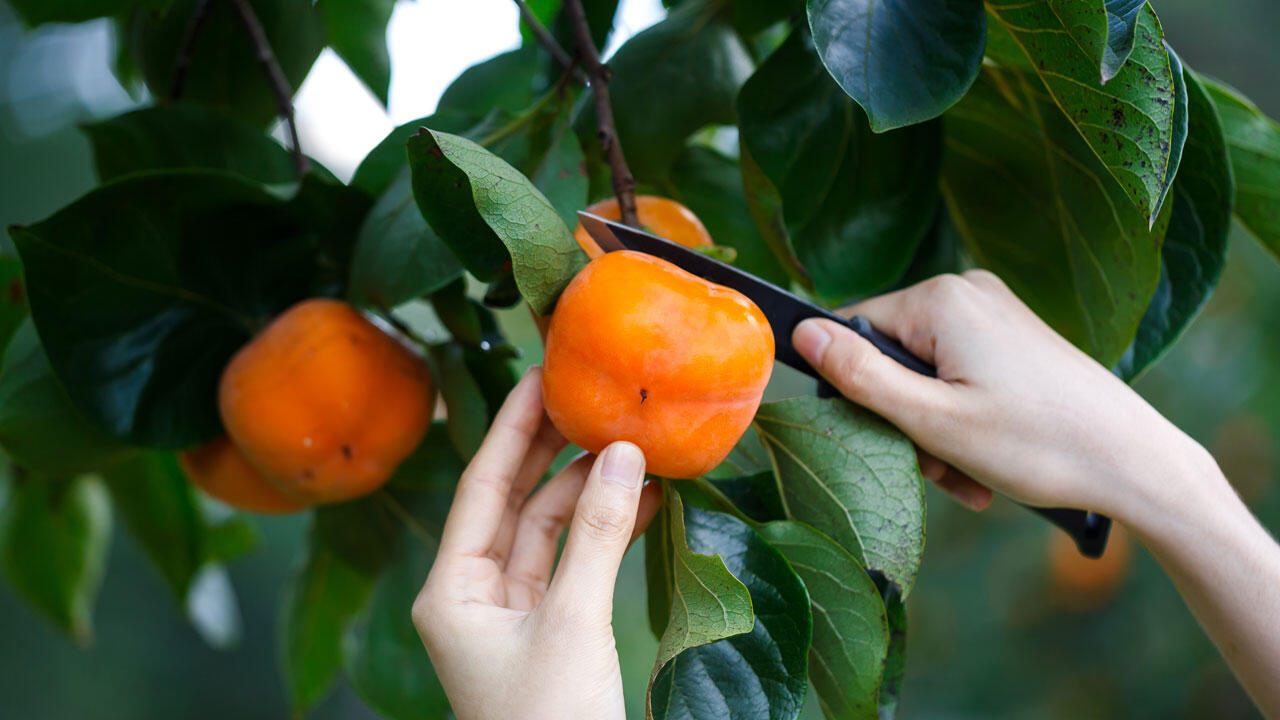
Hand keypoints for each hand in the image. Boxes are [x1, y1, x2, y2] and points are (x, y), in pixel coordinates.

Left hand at [412, 369, 660, 719]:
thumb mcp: (574, 623)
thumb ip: (598, 536)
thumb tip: (622, 455)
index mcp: (452, 591)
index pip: (481, 485)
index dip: (511, 427)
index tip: (539, 376)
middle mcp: (474, 594)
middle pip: (513, 501)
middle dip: (552, 451)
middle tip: (586, 396)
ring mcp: (512, 613)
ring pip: (549, 530)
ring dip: (590, 491)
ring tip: (631, 446)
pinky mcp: (550, 630)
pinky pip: (574, 563)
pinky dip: (605, 532)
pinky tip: (641, 500)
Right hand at [792, 271, 1279, 717]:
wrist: (1135, 462)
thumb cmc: (1037, 443)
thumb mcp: (932, 420)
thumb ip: (860, 376)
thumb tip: (800, 334)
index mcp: (941, 300)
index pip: (853, 330)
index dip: (856, 390)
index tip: (887, 439)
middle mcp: (968, 292)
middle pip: (892, 356)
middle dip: (903, 420)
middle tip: (936, 469)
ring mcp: (996, 313)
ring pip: (926, 374)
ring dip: (933, 431)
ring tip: (967, 477)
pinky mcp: (1015, 338)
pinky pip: (960, 375)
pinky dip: (962, 420)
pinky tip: (983, 463)